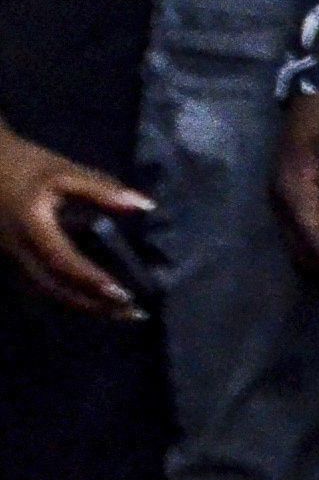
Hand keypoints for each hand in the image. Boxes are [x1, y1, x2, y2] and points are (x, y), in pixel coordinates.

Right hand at [0, 123, 149, 319]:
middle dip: (92, 304)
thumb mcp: (64, 171)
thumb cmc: (25, 165)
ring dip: (81, 306)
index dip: (91, 280)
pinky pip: (39, 287)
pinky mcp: (12, 260)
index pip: (63, 262)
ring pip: (46, 293)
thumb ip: (102, 189)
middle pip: (55, 288)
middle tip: (132, 314)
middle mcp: (19, 251)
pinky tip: (91, 302)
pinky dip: (66, 298)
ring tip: (118, 313)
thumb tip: (145, 206)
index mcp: (32, 228)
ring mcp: (12, 259)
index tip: (123, 294)